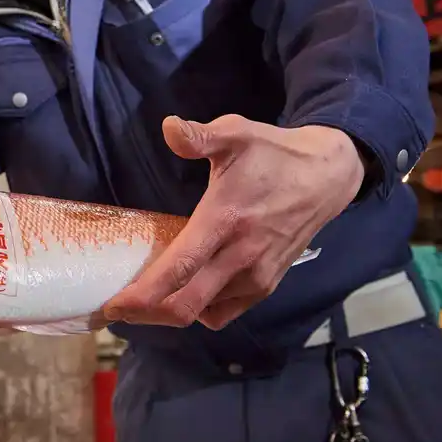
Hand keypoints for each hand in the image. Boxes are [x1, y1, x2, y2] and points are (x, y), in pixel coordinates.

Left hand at [102, 115, 364, 330]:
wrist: (327, 177)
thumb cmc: (274, 154)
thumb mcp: (237, 134)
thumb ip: (200, 135)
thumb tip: (168, 127)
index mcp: (225, 221)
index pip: (180, 269)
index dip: (144, 294)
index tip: (114, 305)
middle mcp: (241, 257)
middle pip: (186, 305)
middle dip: (147, 313)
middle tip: (118, 308)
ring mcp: (257, 277)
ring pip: (203, 312)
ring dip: (170, 311)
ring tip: (143, 299)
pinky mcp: (267, 286)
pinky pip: (224, 312)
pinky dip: (199, 310)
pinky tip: (183, 292)